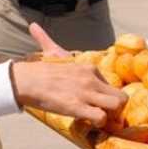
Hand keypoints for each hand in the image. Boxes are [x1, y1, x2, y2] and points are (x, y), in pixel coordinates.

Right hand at [10, 23, 124, 125]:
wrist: (26, 80)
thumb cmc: (38, 70)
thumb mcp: (50, 52)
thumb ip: (46, 39)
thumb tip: (33, 26)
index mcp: (89, 68)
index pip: (110, 84)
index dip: (105, 96)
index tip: (96, 101)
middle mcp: (91, 79)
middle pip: (121, 96)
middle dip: (115, 107)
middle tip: (104, 113)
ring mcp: (86, 93)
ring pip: (116, 105)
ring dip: (110, 115)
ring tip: (98, 118)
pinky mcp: (78, 107)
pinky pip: (101, 117)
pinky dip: (98, 123)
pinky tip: (88, 122)